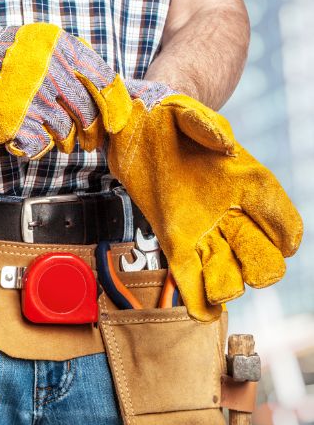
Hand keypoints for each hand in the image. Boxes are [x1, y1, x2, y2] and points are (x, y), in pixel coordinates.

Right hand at [0, 19, 128, 158]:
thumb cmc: (0, 59)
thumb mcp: (40, 46)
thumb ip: (70, 63)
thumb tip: (102, 92)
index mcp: (63, 48)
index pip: (105, 81)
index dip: (114, 106)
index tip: (115, 122)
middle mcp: (53, 72)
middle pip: (88, 114)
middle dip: (90, 133)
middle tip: (87, 140)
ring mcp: (35, 99)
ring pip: (65, 133)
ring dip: (61, 141)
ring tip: (52, 137)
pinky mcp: (18, 123)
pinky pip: (40, 145)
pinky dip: (36, 147)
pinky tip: (25, 138)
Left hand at [107, 82, 302, 320]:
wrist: (140, 128)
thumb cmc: (171, 118)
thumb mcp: (187, 113)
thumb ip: (206, 126)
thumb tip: (227, 145)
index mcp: (244, 181)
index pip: (277, 214)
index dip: (285, 233)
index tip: (284, 246)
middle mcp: (229, 212)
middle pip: (258, 253)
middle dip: (259, 268)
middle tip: (247, 271)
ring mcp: (202, 230)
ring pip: (226, 270)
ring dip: (227, 286)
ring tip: (218, 293)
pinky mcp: (173, 240)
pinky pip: (190, 273)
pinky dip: (197, 295)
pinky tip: (203, 311)